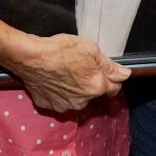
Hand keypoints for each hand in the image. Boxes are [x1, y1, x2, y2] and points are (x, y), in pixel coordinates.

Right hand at [11, 34, 129, 112]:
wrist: (30, 56)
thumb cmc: (59, 49)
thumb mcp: (90, 49)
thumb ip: (109, 65)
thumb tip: (125, 74)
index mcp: (96, 86)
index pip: (115, 87)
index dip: (112, 77)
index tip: (104, 69)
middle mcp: (83, 101)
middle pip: (95, 94)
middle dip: (92, 83)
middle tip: (81, 67)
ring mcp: (65, 106)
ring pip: (78, 99)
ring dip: (76, 90)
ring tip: (65, 72)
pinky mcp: (50, 106)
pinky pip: (61, 101)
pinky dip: (60, 93)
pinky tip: (54, 79)